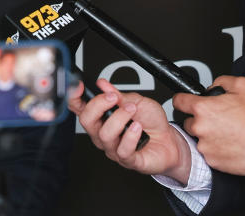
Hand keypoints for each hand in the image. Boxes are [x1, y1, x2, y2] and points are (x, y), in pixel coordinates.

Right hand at [69, 78, 191, 183]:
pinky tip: (138, 127)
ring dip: (119, 118)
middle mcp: (103, 133)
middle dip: (98, 105)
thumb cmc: (151, 122)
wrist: (170, 140)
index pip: (79, 108)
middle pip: (86, 120)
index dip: (74, 97)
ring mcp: (113, 147)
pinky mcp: (127, 160)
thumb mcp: (136, 101)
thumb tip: (102, 84)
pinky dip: (131, 135)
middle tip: (113, 98)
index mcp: (101, 117)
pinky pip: (123, 150)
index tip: (80, 87)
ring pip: (104, 134)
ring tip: (132, 111)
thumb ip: (118, 94)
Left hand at [174, 75, 244, 175]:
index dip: (182, 100)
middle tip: (219, 121)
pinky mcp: (214, 161)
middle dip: (200, 121)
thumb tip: (212, 87)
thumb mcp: (242, 85)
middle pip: (189, 122)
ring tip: (229, 134)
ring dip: (209, 137)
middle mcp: (201, 127)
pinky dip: (218, 151)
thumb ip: (221, 82)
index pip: (178, 101)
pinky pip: (210, 154)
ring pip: (200, 139)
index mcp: (203, 108)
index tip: (184, 102)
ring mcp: (206, 146)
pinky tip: (232, 145)